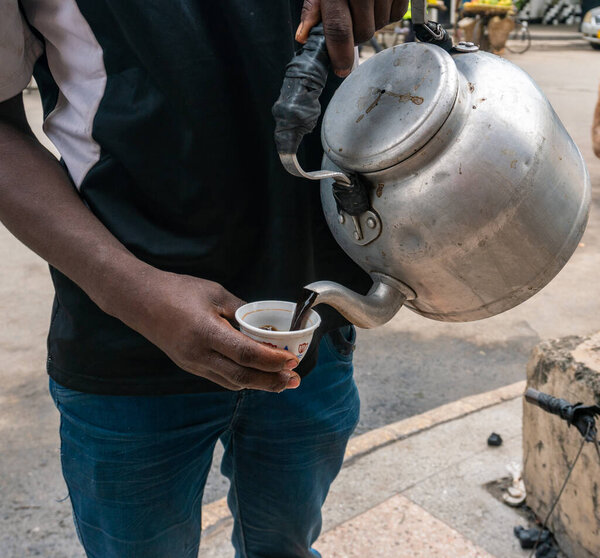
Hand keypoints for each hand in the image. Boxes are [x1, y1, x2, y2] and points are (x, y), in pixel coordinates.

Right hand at [132, 271, 300, 391]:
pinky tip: (256, 374)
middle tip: (295, 379)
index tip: (292, 360)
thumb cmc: (178, 291)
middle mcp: (199, 355)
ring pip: (232, 382)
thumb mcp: (215, 293)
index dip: (272, 361)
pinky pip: (221, 379)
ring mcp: (192, 364)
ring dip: (259, 384)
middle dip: (272, 381)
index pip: (246, 355)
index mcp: (206, 333)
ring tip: (282, 380)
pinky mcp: (189, 366)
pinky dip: (242, 379)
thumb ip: (241, 310)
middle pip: (242, 377)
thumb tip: (264, 326)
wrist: (139, 301)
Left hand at [296, 0, 407, 76]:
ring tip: (363, 4)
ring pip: (379, 25)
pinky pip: (396, 14)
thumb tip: (303, 36)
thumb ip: (313, 7)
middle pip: (362, 32)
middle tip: (350, 22)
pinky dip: (386, 12)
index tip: (341, 69)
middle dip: (354, 36)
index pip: (339, 28)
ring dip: (371, 22)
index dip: (340, 53)